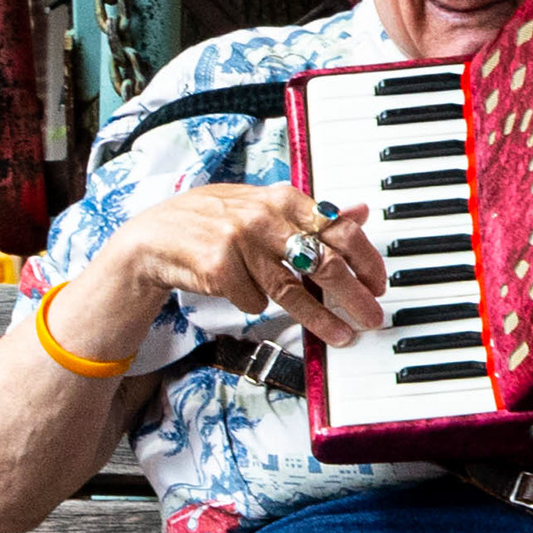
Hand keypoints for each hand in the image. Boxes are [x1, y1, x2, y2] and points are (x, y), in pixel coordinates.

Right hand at [100, 182, 385, 351]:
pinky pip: (255, 301)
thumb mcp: (262, 206)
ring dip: (321, 319)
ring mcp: (241, 242)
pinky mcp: (220, 269)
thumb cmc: (212, 222)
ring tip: (341, 336)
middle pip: (324, 262)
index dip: (366, 259)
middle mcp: (264, 216)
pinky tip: (243, 291)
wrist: (154, 238)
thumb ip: (309, 213)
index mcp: (282, 197)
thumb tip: (357, 213)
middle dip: (354, 295)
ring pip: (293, 291)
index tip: (378, 283)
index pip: (339, 228)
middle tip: (372, 316)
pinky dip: (254, 303)